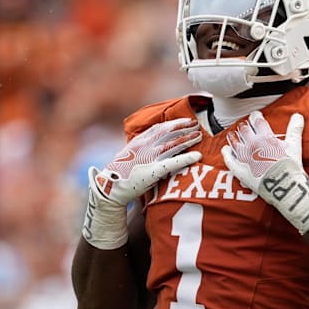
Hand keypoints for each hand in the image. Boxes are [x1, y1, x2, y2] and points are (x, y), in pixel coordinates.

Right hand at [83, 118, 202, 248]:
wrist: (109, 188)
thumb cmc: (119, 174)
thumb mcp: (128, 155)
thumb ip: (140, 149)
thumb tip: (151, 144)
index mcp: (138, 141)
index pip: (159, 127)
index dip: (174, 123)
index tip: (185, 121)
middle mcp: (145, 146)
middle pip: (168, 132)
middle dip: (184, 127)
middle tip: (196, 125)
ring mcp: (150, 158)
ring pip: (173, 144)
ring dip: (188, 139)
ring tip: (199, 135)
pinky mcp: (154, 171)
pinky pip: (174, 163)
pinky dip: (187, 158)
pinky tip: (198, 156)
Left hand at [221, 111, 308, 233]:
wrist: (284, 186)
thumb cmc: (290, 167)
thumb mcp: (295, 145)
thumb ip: (295, 129)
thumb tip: (298, 115)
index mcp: (265, 137)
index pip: (257, 121)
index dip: (256, 117)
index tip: (255, 116)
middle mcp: (252, 144)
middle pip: (244, 130)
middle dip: (244, 126)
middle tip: (245, 125)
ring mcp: (244, 157)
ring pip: (235, 142)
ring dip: (234, 137)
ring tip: (233, 134)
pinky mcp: (239, 170)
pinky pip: (229, 159)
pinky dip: (226, 153)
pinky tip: (226, 149)